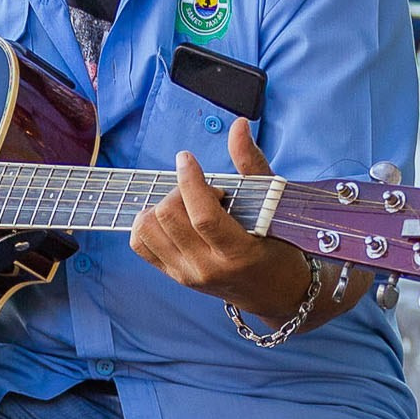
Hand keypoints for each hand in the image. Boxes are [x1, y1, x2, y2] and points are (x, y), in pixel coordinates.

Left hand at [131, 116, 320, 325]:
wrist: (275, 292)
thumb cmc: (279, 247)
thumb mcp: (272, 206)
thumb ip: (252, 164)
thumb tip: (238, 125)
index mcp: (237, 253)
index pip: (202, 216)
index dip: (189, 181)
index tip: (186, 158)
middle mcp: (207, 268)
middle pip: (168, 217)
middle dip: (180, 190)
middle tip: (203, 190)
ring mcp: (186, 275)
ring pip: (147, 228)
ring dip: (162, 205)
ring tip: (187, 204)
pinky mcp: (173, 275)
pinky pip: (140, 243)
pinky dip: (148, 222)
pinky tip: (172, 216)